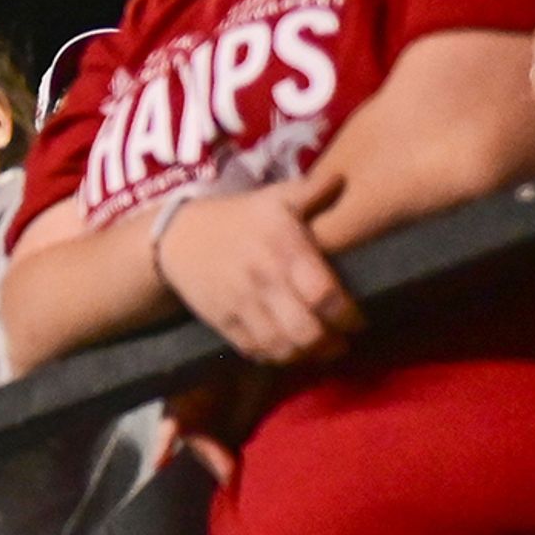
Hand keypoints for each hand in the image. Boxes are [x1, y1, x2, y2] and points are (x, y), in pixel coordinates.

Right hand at [153, 181, 360, 363]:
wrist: (176, 237)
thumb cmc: (237, 217)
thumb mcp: (273, 197)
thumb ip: (311, 190)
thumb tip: (343, 178)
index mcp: (284, 250)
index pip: (324, 294)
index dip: (347, 315)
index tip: (358, 321)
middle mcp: (264, 281)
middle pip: (305, 330)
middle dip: (330, 343)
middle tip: (342, 341)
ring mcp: (241, 304)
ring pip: (281, 346)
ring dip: (306, 355)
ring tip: (319, 350)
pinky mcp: (222, 321)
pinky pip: (255, 350)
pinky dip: (276, 357)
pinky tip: (288, 351)